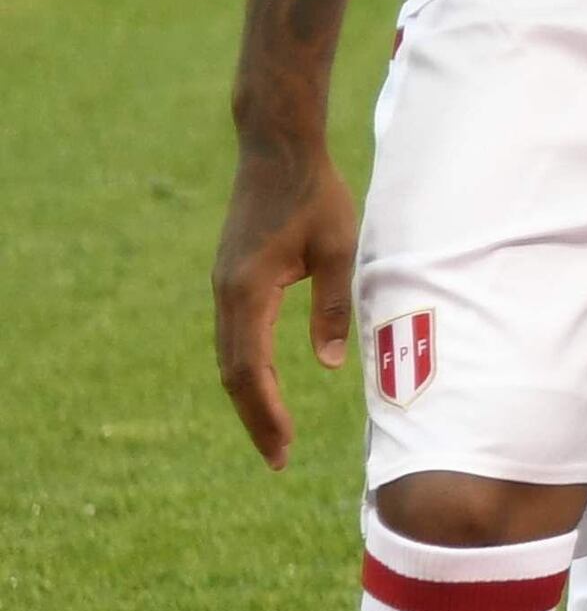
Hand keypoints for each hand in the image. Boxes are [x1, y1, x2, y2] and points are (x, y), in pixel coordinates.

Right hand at [212, 137, 362, 467]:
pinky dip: (247, 370)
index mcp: (249, 290)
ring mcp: (224, 287)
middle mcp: (226, 294)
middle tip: (279, 460)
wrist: (277, 150)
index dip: (266, 412)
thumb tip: (328, 366)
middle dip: (256, 417)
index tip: (284, 448)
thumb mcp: (338, 248)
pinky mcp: (231, 279)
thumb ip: (332, 306)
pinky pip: (233, 337)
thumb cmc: (315, 195)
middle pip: (233, 373)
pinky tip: (264, 389)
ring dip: (250, 398)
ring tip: (275, 435)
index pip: (251, 369)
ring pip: (229, 357)